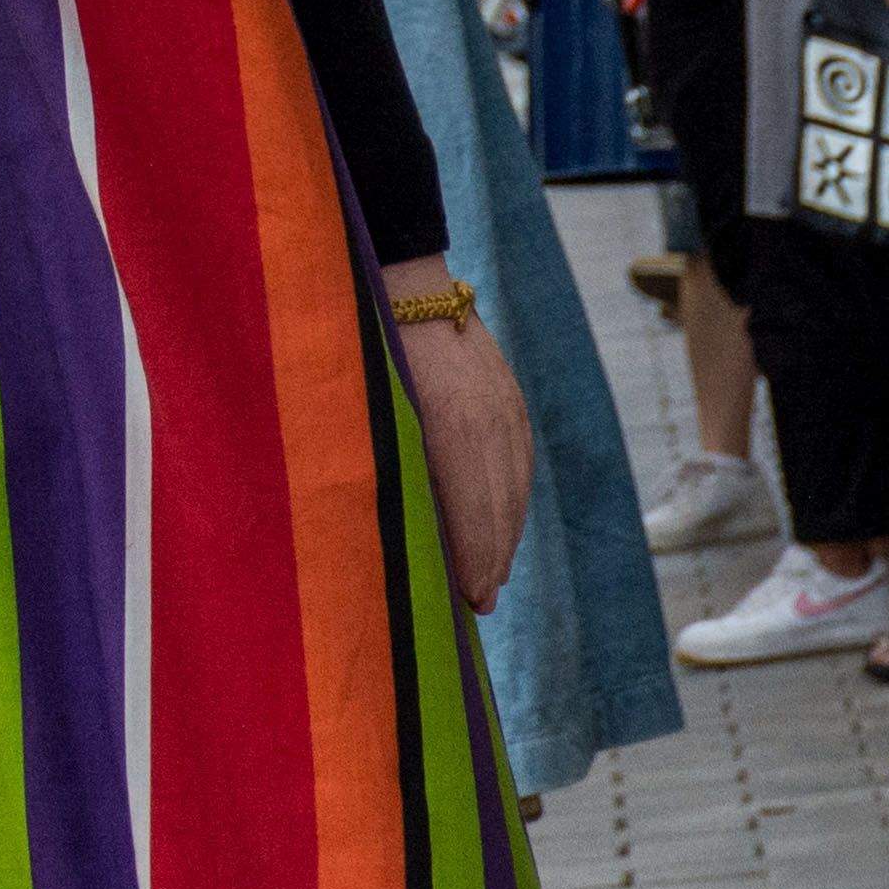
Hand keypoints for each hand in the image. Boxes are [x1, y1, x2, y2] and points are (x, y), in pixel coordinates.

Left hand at [381, 261, 530, 615]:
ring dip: (506, 536)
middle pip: (499, 507)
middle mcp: (487, 420)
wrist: (402, 284)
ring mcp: (505, 406)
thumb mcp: (374, 415)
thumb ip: (396, 470)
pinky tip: (505, 526)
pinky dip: (514, 500)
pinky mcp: (510, 397)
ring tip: (493, 577)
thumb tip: (411, 534)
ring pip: (515, 487)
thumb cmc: (367, 355)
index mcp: (449, 428)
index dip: (474, 562)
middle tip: (480, 604)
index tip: (470, 602)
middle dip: (492, 561)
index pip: (473, 513)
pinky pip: (521, 462)